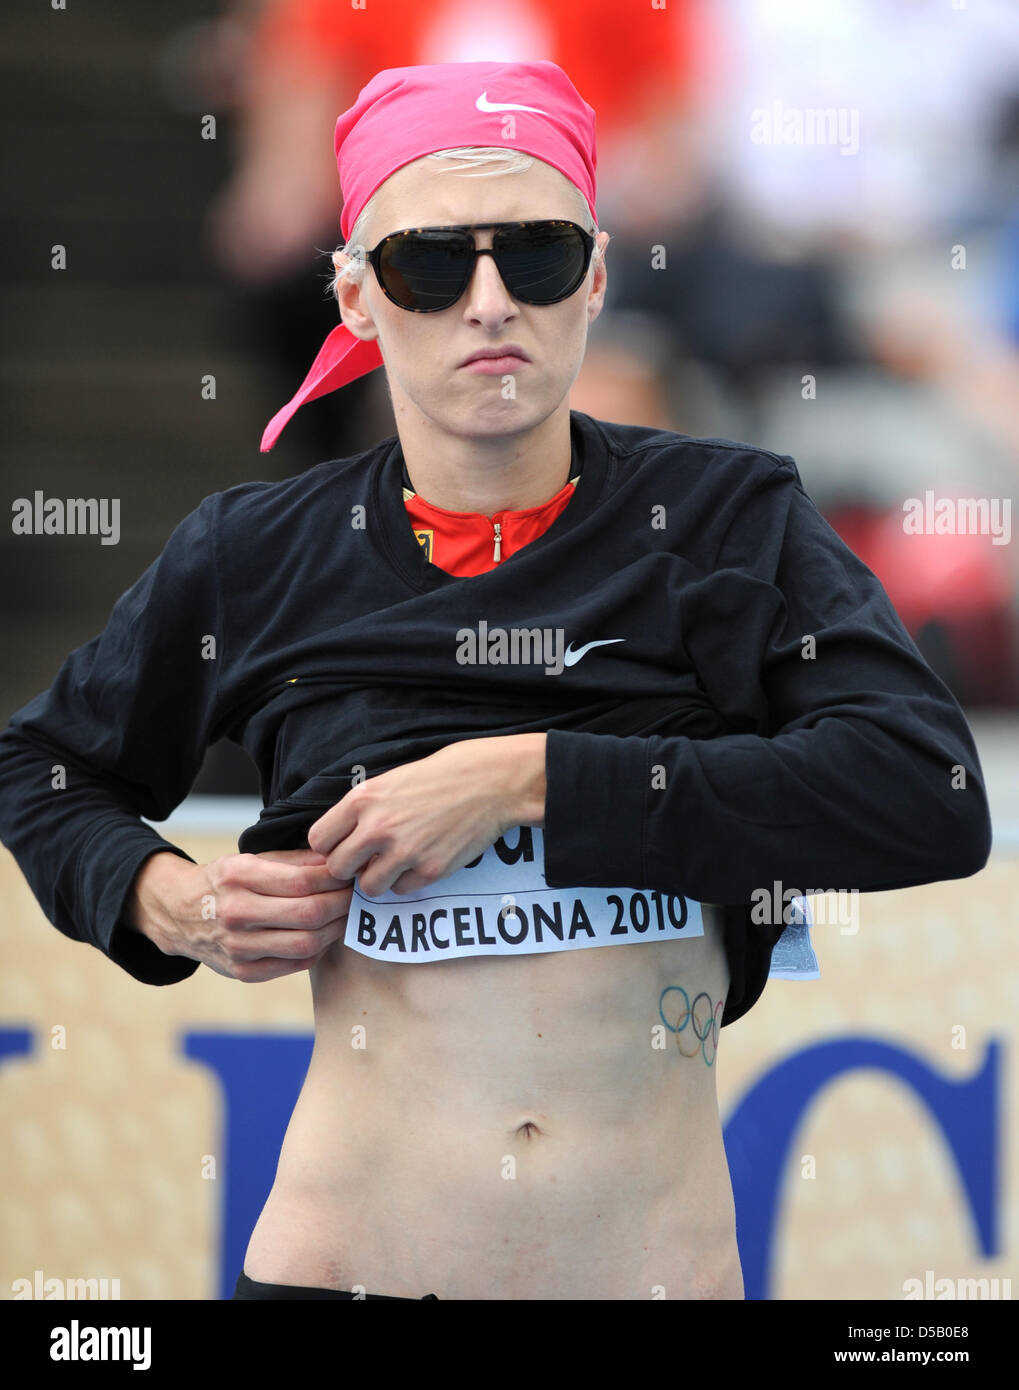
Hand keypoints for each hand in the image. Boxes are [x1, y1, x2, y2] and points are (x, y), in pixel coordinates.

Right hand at [128, 848, 353, 982]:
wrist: (179, 913)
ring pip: (306, 943)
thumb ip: (293, 861)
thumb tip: (337, 862)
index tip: (350, 875)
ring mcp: (237, 946)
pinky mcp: (242, 971)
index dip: (334, 879)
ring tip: (345, 916)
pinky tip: (324, 935)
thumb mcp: (250, 860)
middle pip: (308, 913)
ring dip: (335, 929)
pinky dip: (318, 950)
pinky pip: (295, 964)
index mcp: (237, 876)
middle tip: (356, 896)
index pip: (301, 880)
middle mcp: (234, 912)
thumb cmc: (224, 882)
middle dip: (343, 904)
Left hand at [306, 734, 546, 895]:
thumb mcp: (390, 780)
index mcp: (363, 799)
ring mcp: (404, 851)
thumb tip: (338, 839)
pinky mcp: (430, 870)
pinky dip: (407, 881)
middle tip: (367, 859)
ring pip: (368, 887)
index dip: (330, 846)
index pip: (319, 840)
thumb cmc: (440, 776)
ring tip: (394, 862)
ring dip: (377, 878)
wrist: (489, 782)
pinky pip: (401, 891)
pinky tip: (420, 861)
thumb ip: (361, 808)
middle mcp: (378, 827)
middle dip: (350, 866)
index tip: (343, 845)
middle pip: (338, 868)